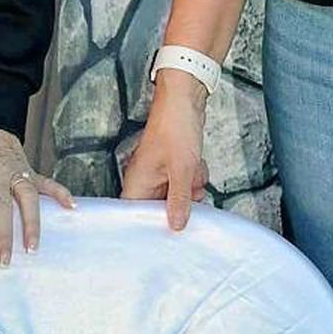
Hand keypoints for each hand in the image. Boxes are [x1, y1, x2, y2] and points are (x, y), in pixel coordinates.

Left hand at [0, 121, 72, 264]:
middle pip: (1, 209)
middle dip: (3, 237)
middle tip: (4, 262)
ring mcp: (15, 172)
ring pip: (28, 199)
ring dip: (32, 224)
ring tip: (33, 248)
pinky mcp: (29, 169)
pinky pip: (47, 183)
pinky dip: (60, 194)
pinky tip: (71, 207)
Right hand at [120, 77, 208, 231]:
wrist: (185, 101)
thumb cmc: (175, 128)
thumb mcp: (182, 170)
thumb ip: (179, 200)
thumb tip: (177, 225)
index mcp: (136, 183)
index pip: (135, 218)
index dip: (151, 227)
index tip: (169, 232)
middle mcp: (143, 180)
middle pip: (160, 209)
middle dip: (180, 202)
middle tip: (191, 195)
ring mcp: (157, 173)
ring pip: (175, 196)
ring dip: (190, 188)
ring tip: (193, 173)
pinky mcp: (170, 167)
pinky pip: (183, 183)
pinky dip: (193, 177)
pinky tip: (197, 166)